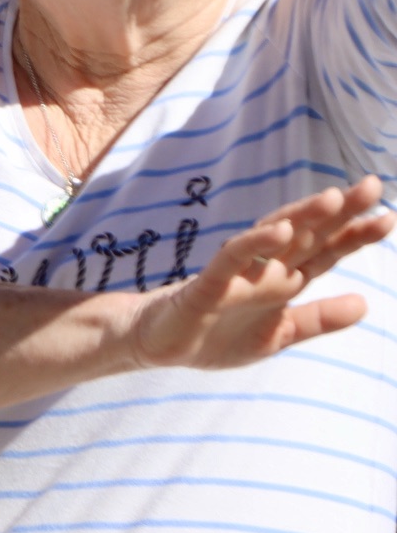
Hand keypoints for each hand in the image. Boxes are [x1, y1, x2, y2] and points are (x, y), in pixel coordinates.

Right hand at [127, 178, 389, 369]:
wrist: (158, 346)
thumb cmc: (215, 336)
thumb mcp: (277, 335)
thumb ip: (317, 319)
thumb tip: (365, 303)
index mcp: (283, 281)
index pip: (325, 252)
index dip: (355, 235)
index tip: (387, 217)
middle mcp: (264, 270)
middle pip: (307, 235)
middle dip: (340, 213)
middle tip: (373, 186)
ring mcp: (237, 273)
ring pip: (273, 237)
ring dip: (302, 216)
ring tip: (333, 198)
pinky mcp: (209, 283)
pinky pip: (233, 257)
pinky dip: (256, 242)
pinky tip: (280, 230)